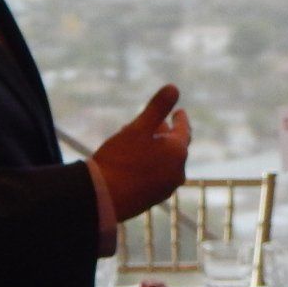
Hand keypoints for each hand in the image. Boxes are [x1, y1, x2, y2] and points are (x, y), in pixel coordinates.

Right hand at [95, 85, 191, 219]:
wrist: (103, 198)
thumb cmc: (120, 159)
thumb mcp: (138, 128)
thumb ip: (157, 108)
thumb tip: (174, 87)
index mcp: (177, 152)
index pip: (184, 130)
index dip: (180, 119)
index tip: (179, 112)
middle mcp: (177, 172)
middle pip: (173, 147)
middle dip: (163, 134)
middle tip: (154, 123)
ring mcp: (166, 188)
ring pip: (164, 162)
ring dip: (155, 150)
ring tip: (139, 142)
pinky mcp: (153, 199)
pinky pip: (156, 175)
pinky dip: (150, 165)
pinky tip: (134, 163)